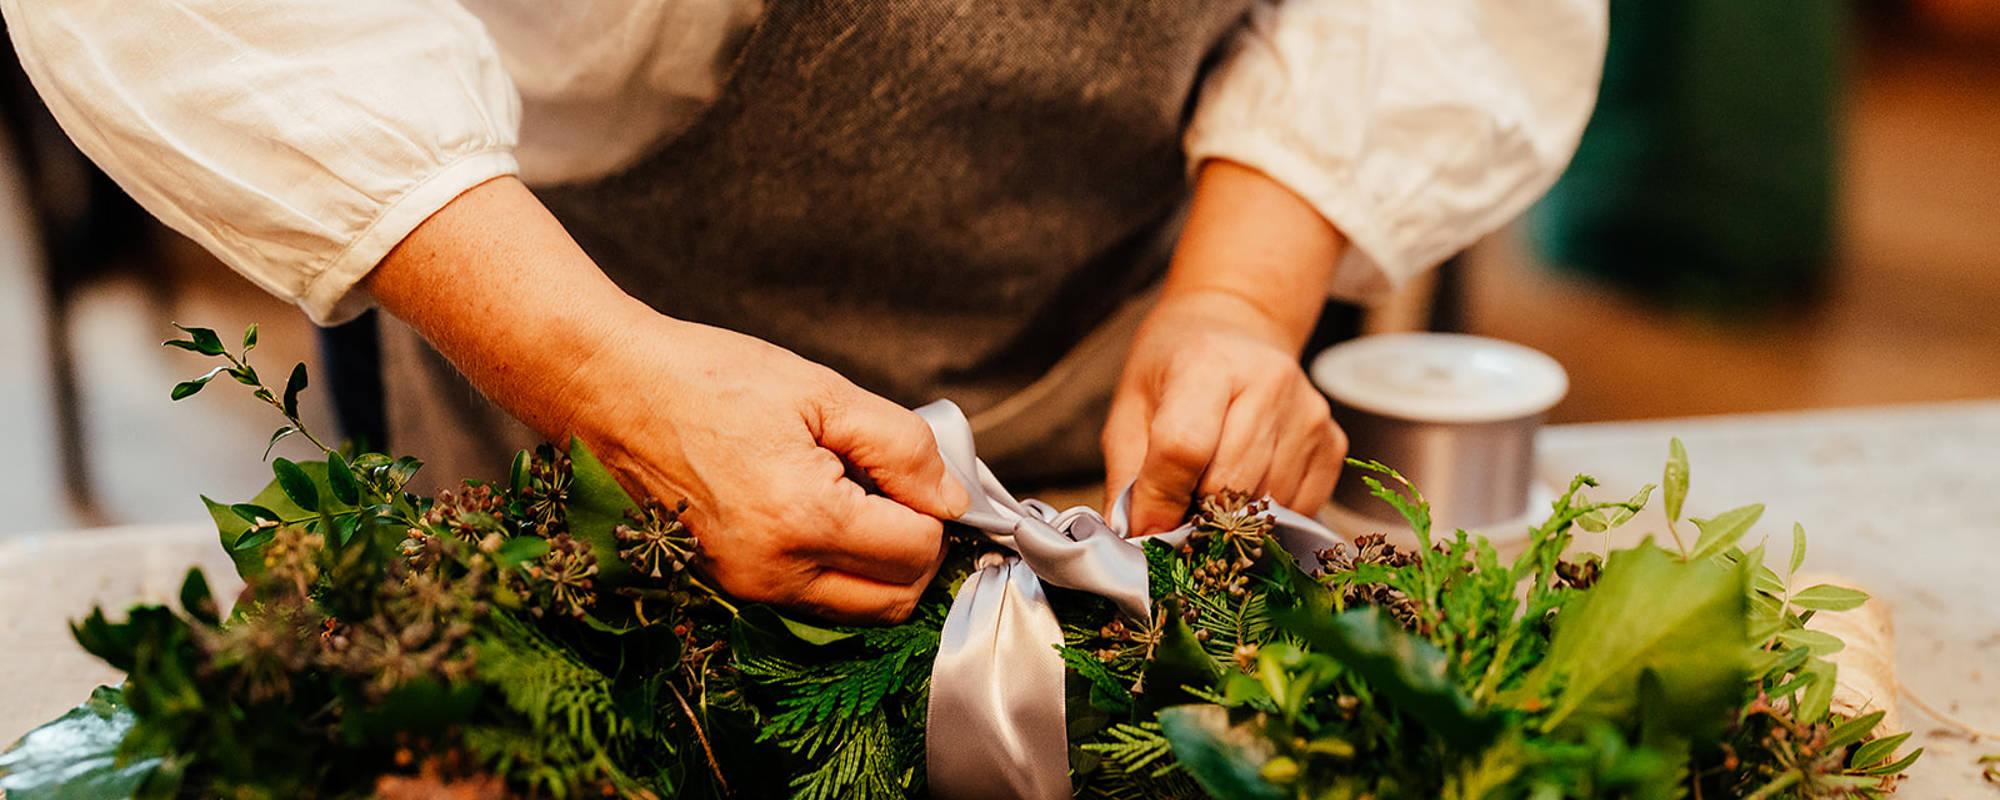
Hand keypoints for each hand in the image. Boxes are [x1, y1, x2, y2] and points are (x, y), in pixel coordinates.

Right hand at [368, 177, 968, 623]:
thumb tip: (953, 498)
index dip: (933, 509)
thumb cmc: (708, 378)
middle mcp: (774, 570)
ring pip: (854, 608)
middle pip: (895, 600)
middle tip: (897, 489)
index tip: (912, 470)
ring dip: (876, 564)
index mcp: (803, 517)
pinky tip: (816, 508)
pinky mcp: (728, 585)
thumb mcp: (822, 391)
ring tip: (852, 493)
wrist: (610, 389)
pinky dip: (832, 566)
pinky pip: (808, 598)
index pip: (917, 551)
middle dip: (914, 550)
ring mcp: (746, 587)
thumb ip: (902, 447)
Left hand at [1101, 159, 1349, 533]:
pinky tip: (1247, 483)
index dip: (1160, 499)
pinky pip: (1298, 508)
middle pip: (1228, 485)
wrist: (1235, 329)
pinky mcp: (1332, 441)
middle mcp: (1269, 382)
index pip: (1184, 449)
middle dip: (1194, 513)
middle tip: (1177, 504)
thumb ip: (1128, 476)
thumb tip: (1138, 541)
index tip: (1146, 525)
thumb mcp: (1130, 408)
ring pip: (1263, 505)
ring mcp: (1309, 413)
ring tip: (1209, 487)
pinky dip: (1265, 514)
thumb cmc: (1174, 370)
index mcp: (1208, 362)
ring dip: (1230, 516)